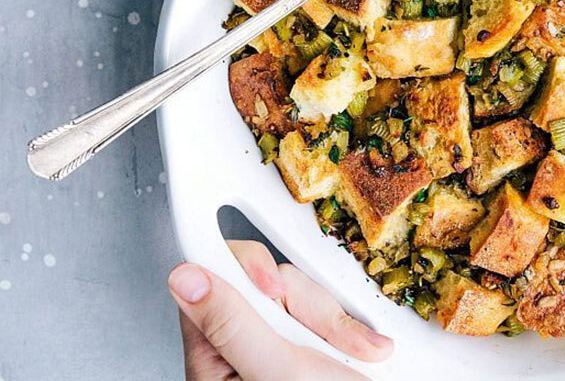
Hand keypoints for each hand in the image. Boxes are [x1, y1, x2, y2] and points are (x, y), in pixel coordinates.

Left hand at [168, 240, 392, 380]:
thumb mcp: (273, 372)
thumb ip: (233, 321)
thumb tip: (186, 275)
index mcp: (213, 358)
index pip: (214, 280)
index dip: (241, 263)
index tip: (229, 216)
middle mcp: (240, 350)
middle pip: (266, 281)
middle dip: (304, 303)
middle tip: (315, 336)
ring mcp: (278, 347)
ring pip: (303, 293)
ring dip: (336, 323)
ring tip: (350, 358)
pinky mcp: (312, 344)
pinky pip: (331, 308)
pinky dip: (352, 329)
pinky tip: (360, 355)